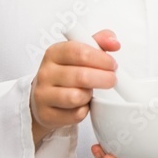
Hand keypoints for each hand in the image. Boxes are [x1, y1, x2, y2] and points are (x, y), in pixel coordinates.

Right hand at [30, 29, 119, 144]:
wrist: (44, 98)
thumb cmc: (67, 72)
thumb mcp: (80, 52)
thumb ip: (99, 42)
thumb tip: (114, 42)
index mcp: (54, 53)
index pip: (78, 52)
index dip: (100, 58)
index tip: (112, 64)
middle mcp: (46, 73)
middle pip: (81, 76)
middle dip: (103, 78)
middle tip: (112, 80)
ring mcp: (43, 95)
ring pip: (76, 97)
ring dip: (90, 95)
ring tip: (91, 92)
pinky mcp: (46, 115)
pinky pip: (75, 115)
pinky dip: (84, 111)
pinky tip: (82, 105)